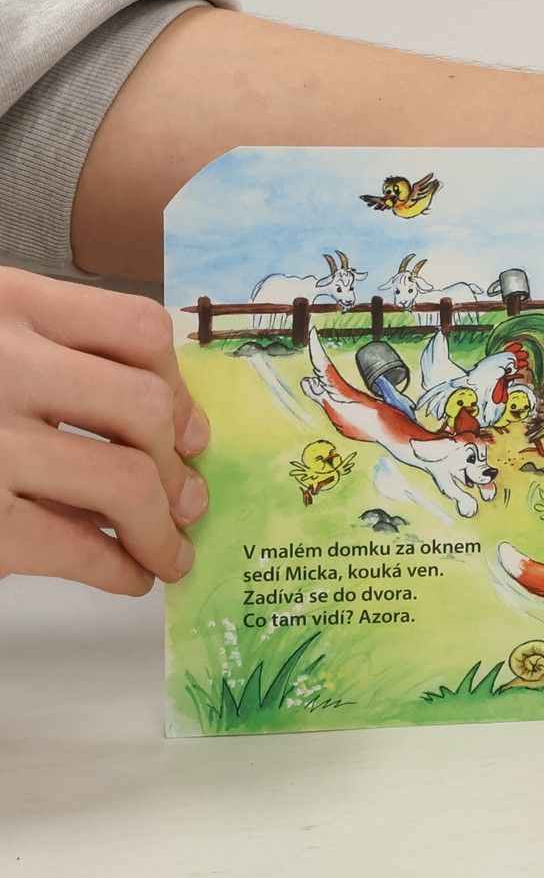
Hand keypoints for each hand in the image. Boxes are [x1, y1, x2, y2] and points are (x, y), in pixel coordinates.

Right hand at [0, 268, 208, 595]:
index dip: (179, 387)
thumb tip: (164, 426)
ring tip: (169, 551)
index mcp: (4, 301)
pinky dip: (117, 567)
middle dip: (177, 464)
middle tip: (191, 499)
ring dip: (163, 526)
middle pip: (143, 406)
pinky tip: (127, 576)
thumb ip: (45, 354)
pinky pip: (72, 544)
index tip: (190, 430)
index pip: (136, 329)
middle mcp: (0, 361)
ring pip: (124, 478)